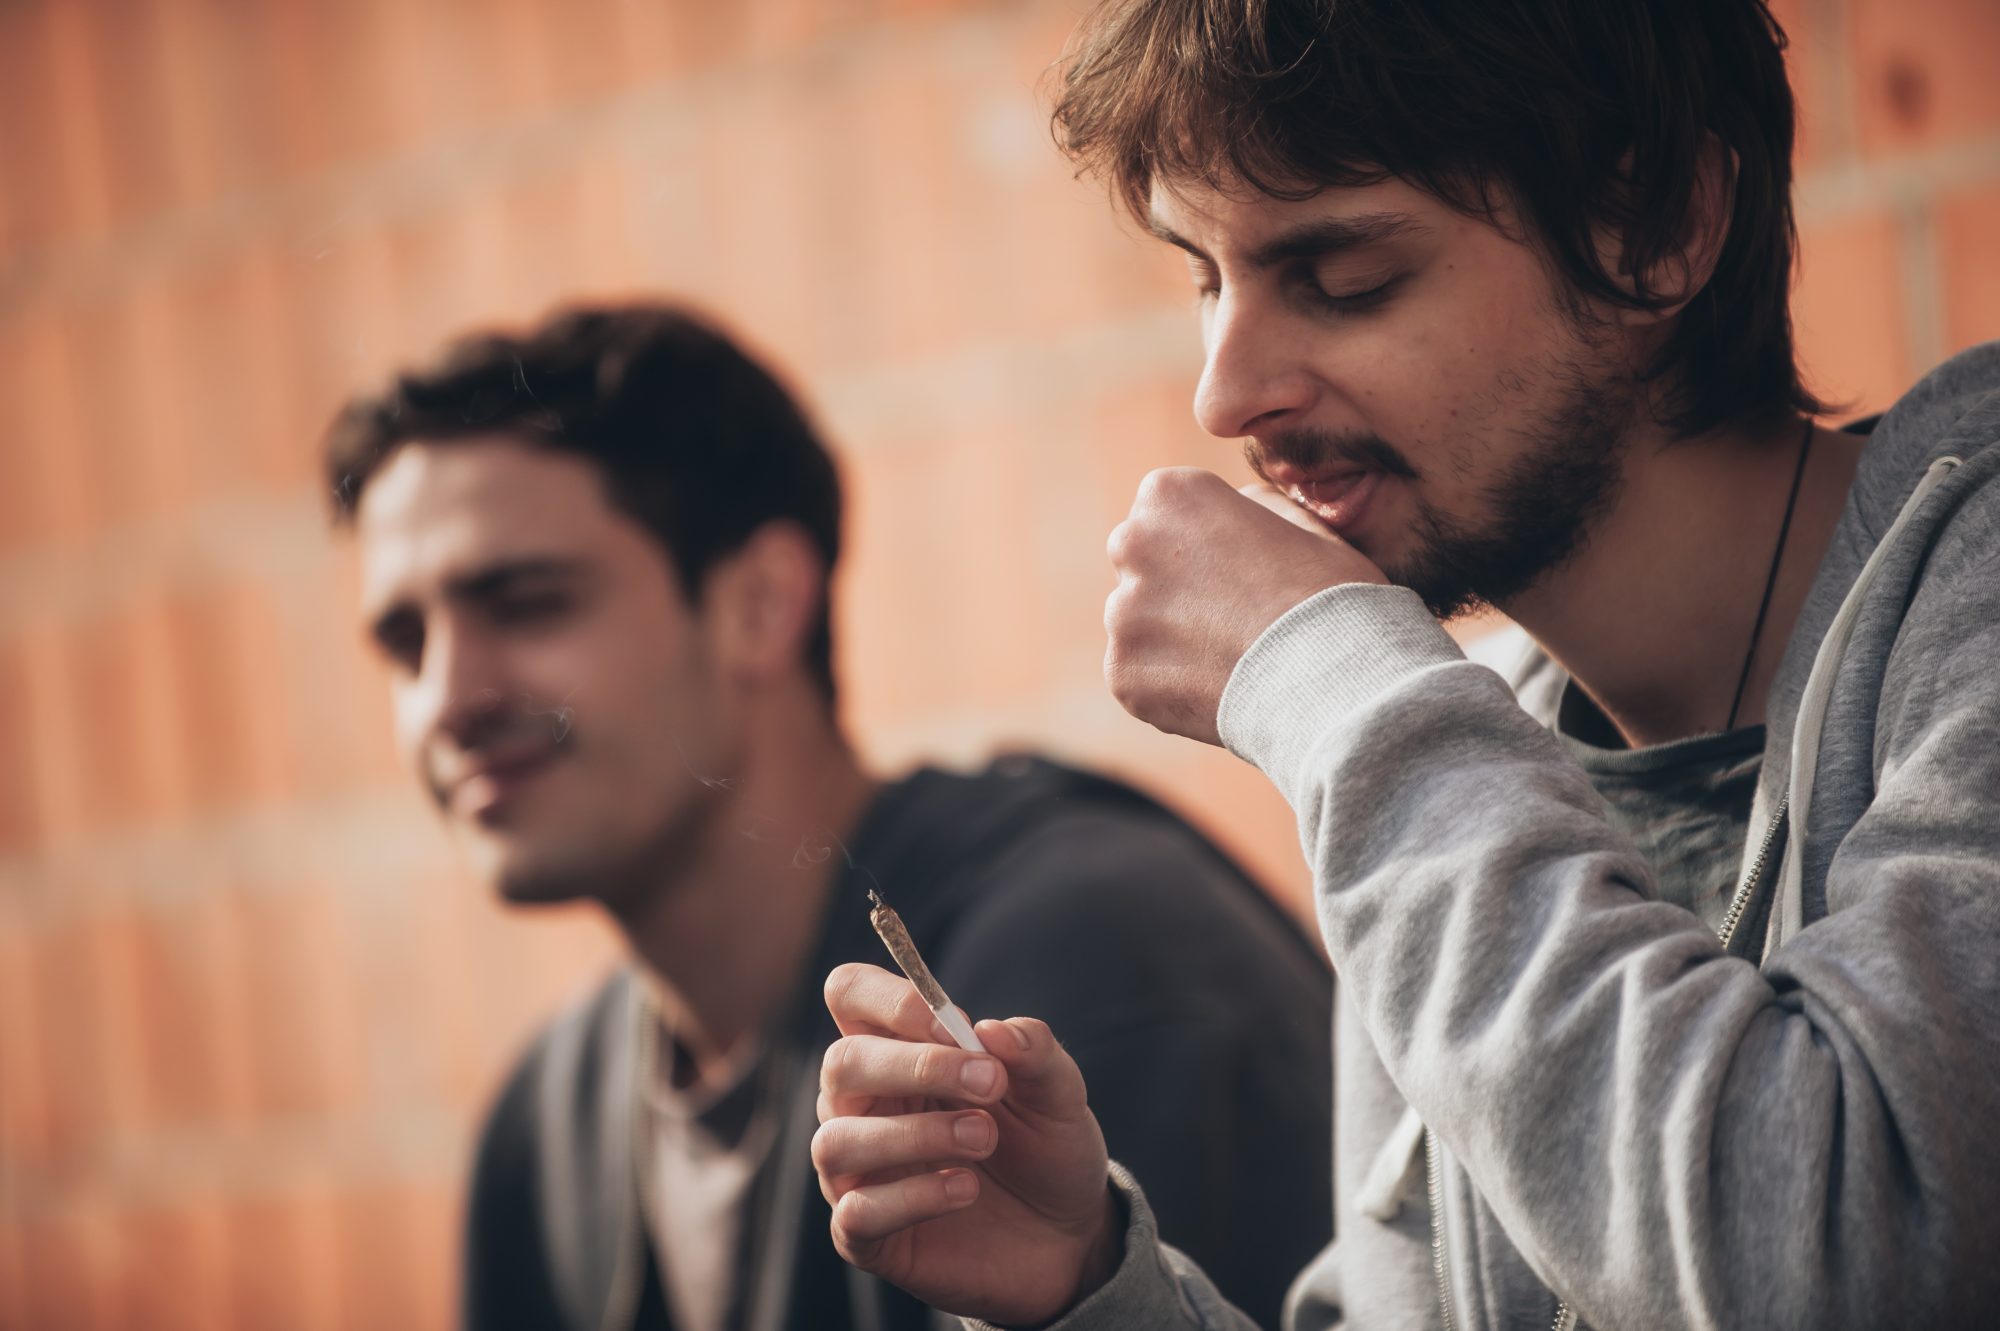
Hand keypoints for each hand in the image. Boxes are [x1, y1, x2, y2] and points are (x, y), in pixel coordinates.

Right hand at [814, 963, 1121, 1325]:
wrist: (1067, 1236)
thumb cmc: (1045, 1146)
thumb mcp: (1058, 1092)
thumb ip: (1034, 1050)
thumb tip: (993, 1030)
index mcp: (898, 1049)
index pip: (851, 993)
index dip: (892, 1000)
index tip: (954, 1025)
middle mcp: (864, 1104)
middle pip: (841, 1063)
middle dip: (917, 1067)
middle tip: (992, 1084)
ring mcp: (858, 1171)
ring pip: (839, 1141)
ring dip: (918, 1135)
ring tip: (986, 1140)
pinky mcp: (867, 1235)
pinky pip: (857, 1213)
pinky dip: (915, 1197)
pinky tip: (966, 1189)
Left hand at [1105, 468, 1387, 744]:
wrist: (1333, 678)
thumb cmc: (1331, 595)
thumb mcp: (1301, 522)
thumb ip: (1251, 507)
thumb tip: (1236, 511)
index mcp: (1170, 494)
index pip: (1166, 512)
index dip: (1205, 544)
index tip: (1238, 568)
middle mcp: (1131, 542)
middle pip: (1141, 563)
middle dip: (1174, 586)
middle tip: (1231, 617)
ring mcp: (1121, 612)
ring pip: (1137, 623)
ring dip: (1171, 639)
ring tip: (1232, 660)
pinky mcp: (1122, 672)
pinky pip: (1139, 676)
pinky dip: (1169, 687)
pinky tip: (1218, 690)